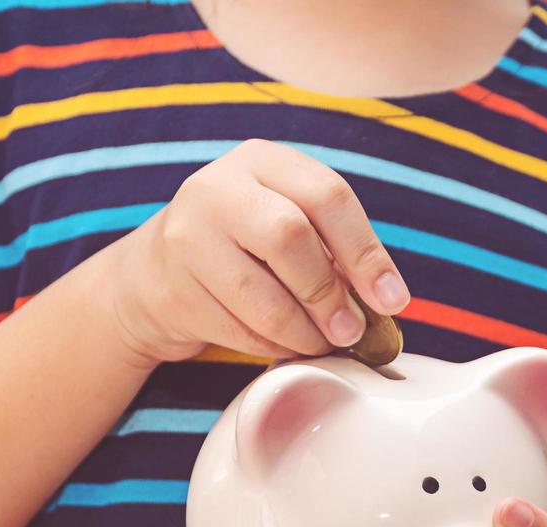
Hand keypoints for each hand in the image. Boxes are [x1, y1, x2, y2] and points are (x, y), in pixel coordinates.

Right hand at [102, 139, 410, 364]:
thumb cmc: (242, 248)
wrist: (154, 275)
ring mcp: (188, 235)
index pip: (328, 196)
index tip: (392, 300)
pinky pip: (238, 328)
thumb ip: (331, 246)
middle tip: (351, 330)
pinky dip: (270, 345)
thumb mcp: (284, 220)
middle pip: (291, 237)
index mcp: (262, 161)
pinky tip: (282, 344)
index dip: (367, 253)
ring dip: (303, 330)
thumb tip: (385, 298)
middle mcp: (219, 187)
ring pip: (263, 293)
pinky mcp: (173, 287)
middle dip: (329, 293)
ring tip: (321, 343)